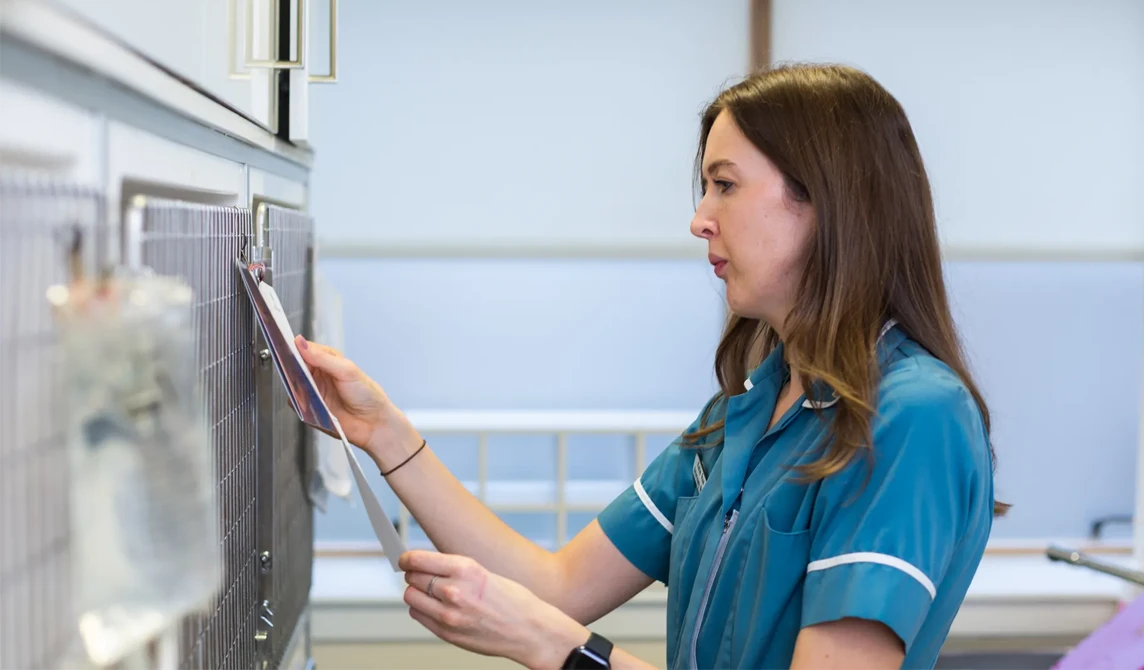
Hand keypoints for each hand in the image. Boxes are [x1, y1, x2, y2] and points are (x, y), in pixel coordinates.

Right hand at [294, 335, 418, 463]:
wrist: (374, 424)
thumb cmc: (367, 394)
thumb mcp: (347, 370)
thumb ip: (323, 358)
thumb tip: (301, 343)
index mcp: (328, 361)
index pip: (304, 350)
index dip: (294, 348)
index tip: (284, 346)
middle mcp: (319, 376)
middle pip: (295, 367)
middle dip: (290, 367)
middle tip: (289, 367)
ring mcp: (314, 392)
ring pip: (293, 386)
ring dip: (293, 385)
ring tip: (301, 386)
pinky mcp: (311, 409)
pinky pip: (296, 404)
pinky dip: (297, 402)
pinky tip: (305, 402)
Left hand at [400, 550, 588, 669]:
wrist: (530, 630)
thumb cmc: (514, 600)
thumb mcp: (485, 572)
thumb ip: (455, 569)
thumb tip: (426, 565)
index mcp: (465, 569)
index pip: (418, 560)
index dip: (407, 559)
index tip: (405, 559)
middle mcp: (454, 591)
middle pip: (412, 578)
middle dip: (414, 574)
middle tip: (420, 575)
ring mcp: (449, 614)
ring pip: (410, 597)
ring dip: (415, 592)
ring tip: (428, 592)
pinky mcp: (447, 633)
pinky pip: (419, 615)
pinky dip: (421, 609)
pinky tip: (434, 606)